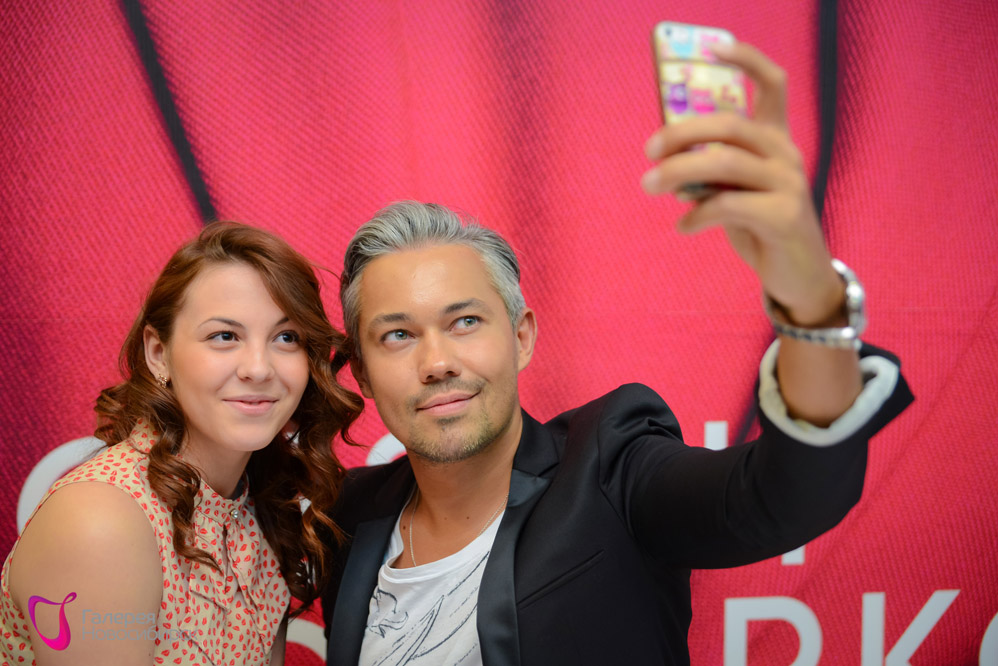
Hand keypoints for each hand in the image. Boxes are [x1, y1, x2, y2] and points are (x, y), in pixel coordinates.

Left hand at [641, 41, 843, 326]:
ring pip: (724, 163)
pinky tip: (682, 227)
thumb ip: (711, 172)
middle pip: (729, 124)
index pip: (772, 84)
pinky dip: (696, 215)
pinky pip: (727, 205)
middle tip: (649, 152)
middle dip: (682, 134)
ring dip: (678, 173)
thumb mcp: (735, 191)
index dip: (747, 60)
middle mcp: (786, 153)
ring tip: (650, 186)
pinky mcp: (785, 216)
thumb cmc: (760, 226)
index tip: (714, 48)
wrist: (798, 274)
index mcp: (775, 139)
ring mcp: (790, 183)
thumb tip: (669, 163)